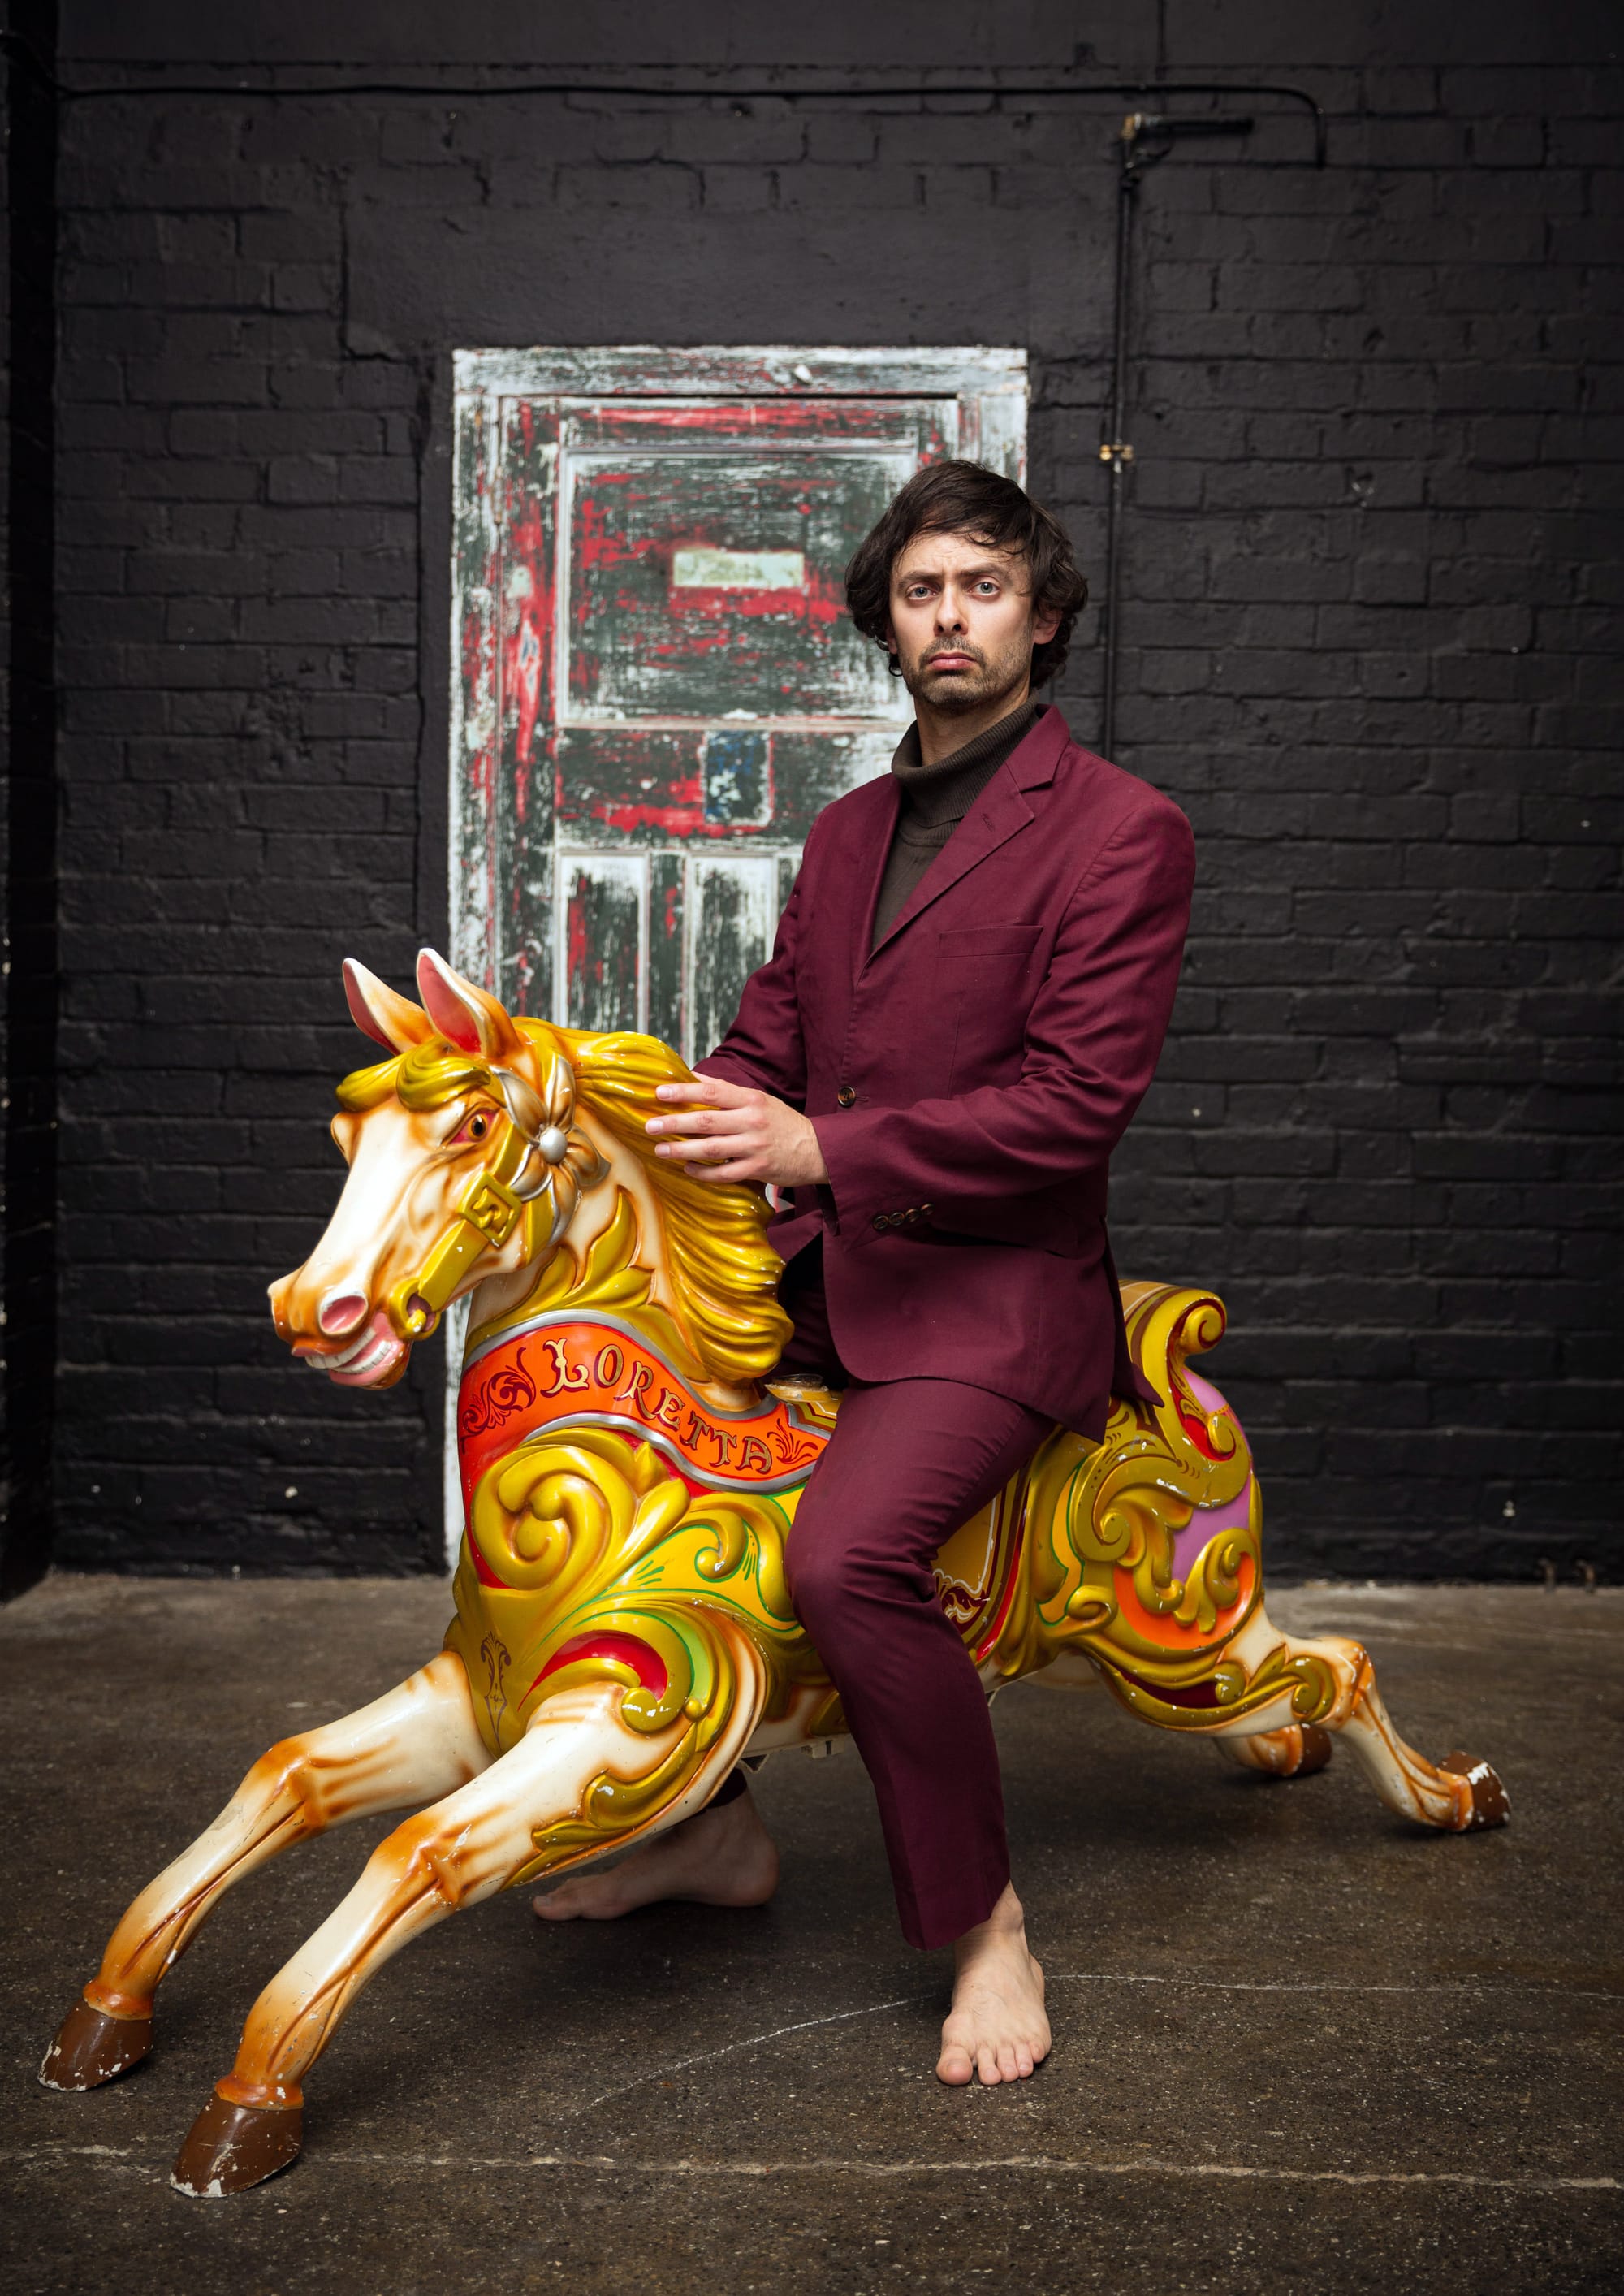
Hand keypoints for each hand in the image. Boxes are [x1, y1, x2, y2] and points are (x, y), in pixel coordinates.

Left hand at [645, 1077, 828, 1188]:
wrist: (817, 1150)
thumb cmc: (782, 1123)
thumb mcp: (760, 1099)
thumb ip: (728, 1091)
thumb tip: (694, 1077)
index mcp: (751, 1099)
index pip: (712, 1091)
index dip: (684, 1091)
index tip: (659, 1092)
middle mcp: (752, 1121)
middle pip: (706, 1120)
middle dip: (674, 1123)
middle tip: (650, 1126)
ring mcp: (755, 1147)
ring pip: (710, 1148)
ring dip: (682, 1149)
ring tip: (660, 1149)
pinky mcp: (758, 1170)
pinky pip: (723, 1173)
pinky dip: (703, 1172)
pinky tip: (687, 1168)